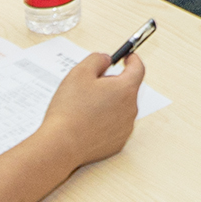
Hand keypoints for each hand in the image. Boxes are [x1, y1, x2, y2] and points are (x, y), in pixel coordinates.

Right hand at [39, 50, 143, 169]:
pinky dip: (105, 121)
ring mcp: (125, 128)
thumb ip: (97, 59)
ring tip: (85, 107)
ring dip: (109, 103)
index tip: (128, 57)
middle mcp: (130, 109)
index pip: (138, 68)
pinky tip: (87, 122)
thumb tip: (106, 60)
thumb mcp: (80, 73)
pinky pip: (115, 125)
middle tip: (91, 85)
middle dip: (112, 84)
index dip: (132, 60)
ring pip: (120, 107)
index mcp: (125, 89)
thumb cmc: (70, 110)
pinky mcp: (117, 143)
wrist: (62, 144)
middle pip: (127, 89)